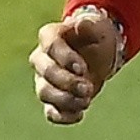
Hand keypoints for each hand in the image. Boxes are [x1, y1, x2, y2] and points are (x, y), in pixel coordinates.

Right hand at [28, 9, 123, 123]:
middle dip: (67, 82)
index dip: (65, 58)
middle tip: (88, 87)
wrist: (98, 53)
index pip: (51, 47)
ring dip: (65, 100)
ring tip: (87, 101)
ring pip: (45, 93)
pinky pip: (50, 111)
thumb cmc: (95, 37)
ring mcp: (43, 80)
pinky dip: (63, 116)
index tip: (82, 68)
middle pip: (45, 73)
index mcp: (50, 36)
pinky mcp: (52, 98)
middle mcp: (41, 59)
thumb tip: (82, 23)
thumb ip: (90, 27)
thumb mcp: (98, 28)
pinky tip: (79, 115)